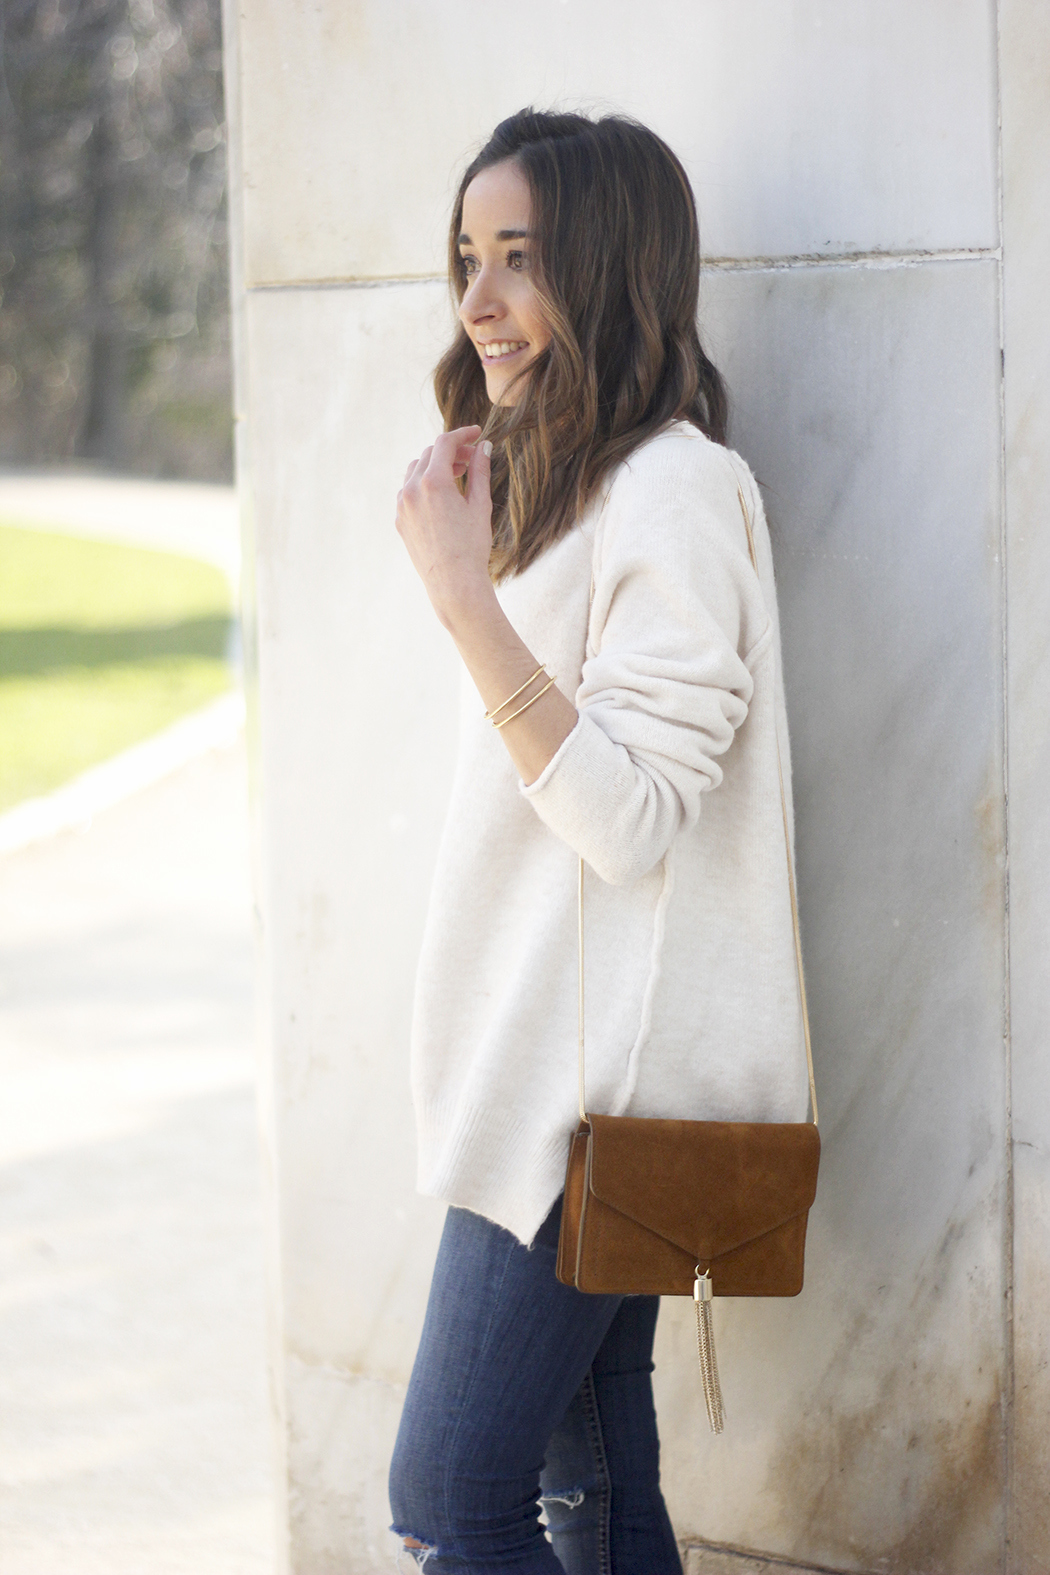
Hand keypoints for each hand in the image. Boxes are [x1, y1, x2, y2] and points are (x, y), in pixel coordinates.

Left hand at [396, 425, 495, 627]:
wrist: (453, 583)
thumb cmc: (471, 547)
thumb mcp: (480, 505)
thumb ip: (480, 471)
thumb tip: (484, 447)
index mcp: (433, 482)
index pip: (445, 443)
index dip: (463, 434)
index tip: (477, 434)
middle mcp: (412, 490)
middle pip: (429, 454)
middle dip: (451, 451)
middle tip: (471, 458)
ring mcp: (402, 505)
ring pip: (415, 470)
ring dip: (435, 466)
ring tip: (457, 475)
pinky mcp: (399, 520)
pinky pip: (409, 491)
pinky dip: (424, 484)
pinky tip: (442, 495)